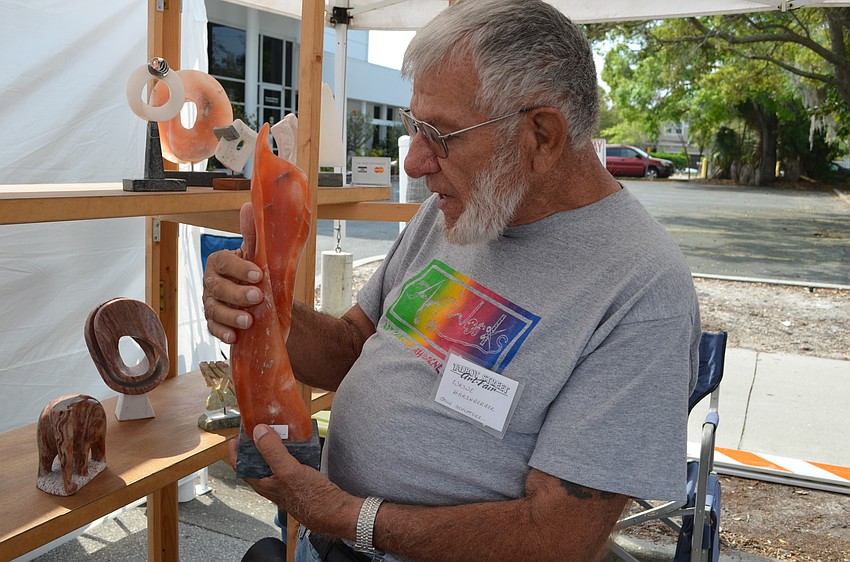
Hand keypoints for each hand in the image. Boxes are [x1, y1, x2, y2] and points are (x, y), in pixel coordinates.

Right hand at [202, 203, 262, 343]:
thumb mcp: (258, 254)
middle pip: (218, 288)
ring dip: (231, 316)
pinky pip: (213, 329)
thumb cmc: (257, 274)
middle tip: (257, 297)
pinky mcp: (215, 323)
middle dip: (237, 293)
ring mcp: (211, 303)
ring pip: (214, 310)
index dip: (240, 269)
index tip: (258, 274)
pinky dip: (223, 333)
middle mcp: (211, 283)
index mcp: (219, 262)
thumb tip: (249, 206)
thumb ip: (253, 234)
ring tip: (249, 320)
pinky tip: (234, 336)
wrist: (263, 300)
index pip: (223, 263)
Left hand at [229, 424, 360, 538]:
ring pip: (273, 461)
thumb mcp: (288, 470)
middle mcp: (271, 483)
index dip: (236, 451)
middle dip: (257, 445)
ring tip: (279, 432)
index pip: (240, 466)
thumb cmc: (310, 497)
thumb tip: (258, 431)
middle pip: (256, 461)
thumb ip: (272, 451)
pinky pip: (288, 462)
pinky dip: (289, 451)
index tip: (237, 436)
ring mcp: (284, 481)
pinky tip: (298, 444)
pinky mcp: (298, 479)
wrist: (334, 510)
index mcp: (262, 483)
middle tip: (260, 428)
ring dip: (274, 446)